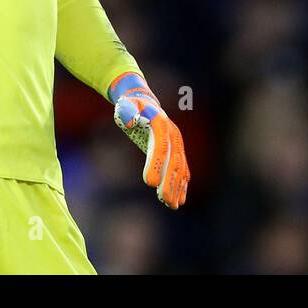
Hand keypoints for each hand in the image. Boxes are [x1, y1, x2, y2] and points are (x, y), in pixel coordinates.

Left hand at [110, 73, 189, 208]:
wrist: (144, 101)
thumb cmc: (131, 106)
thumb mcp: (125, 105)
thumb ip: (127, 111)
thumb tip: (128, 122)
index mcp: (160, 124)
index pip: (160, 147)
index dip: (156, 164)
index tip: (149, 183)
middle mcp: (173, 134)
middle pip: (173, 161)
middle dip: (170, 182)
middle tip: (165, 201)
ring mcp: (177, 142)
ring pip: (180, 167)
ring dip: (178, 187)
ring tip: (173, 205)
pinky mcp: (176, 150)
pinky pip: (182, 169)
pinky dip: (182, 184)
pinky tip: (180, 199)